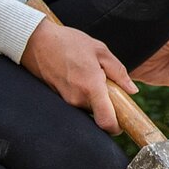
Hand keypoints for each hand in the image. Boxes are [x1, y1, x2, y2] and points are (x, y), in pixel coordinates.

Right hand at [22, 17, 134, 134]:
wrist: (36, 41)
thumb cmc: (68, 42)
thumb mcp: (100, 50)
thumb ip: (118, 71)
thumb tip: (132, 90)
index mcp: (91, 87)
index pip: (106, 122)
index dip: (116, 128)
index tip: (122, 123)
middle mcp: (77, 98)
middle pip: (98, 115)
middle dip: (107, 105)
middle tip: (108, 86)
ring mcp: (65, 100)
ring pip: (87, 108)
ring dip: (94, 98)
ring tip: (91, 76)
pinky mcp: (57, 97)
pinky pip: (76, 102)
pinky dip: (82, 94)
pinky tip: (79, 77)